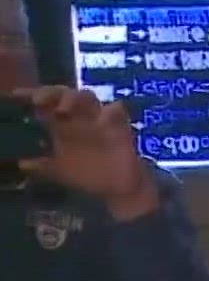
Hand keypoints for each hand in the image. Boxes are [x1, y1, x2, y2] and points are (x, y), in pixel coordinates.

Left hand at [15, 86, 156, 220]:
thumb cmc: (87, 176)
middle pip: (63, 94)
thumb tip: (21, 164)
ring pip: (87, 97)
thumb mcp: (59, 172)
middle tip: (38, 100)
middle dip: (51, 93)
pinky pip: (117, 110)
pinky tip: (102, 120)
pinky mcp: (119, 126)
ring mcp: (98, 120)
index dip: (33, 96)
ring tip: (63, 111)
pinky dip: (110, 111)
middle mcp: (77, 118)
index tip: (18, 95)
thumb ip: (42, 167)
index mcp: (60, 126)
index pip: (45, 104)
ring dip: (74, 99)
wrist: (117, 188)